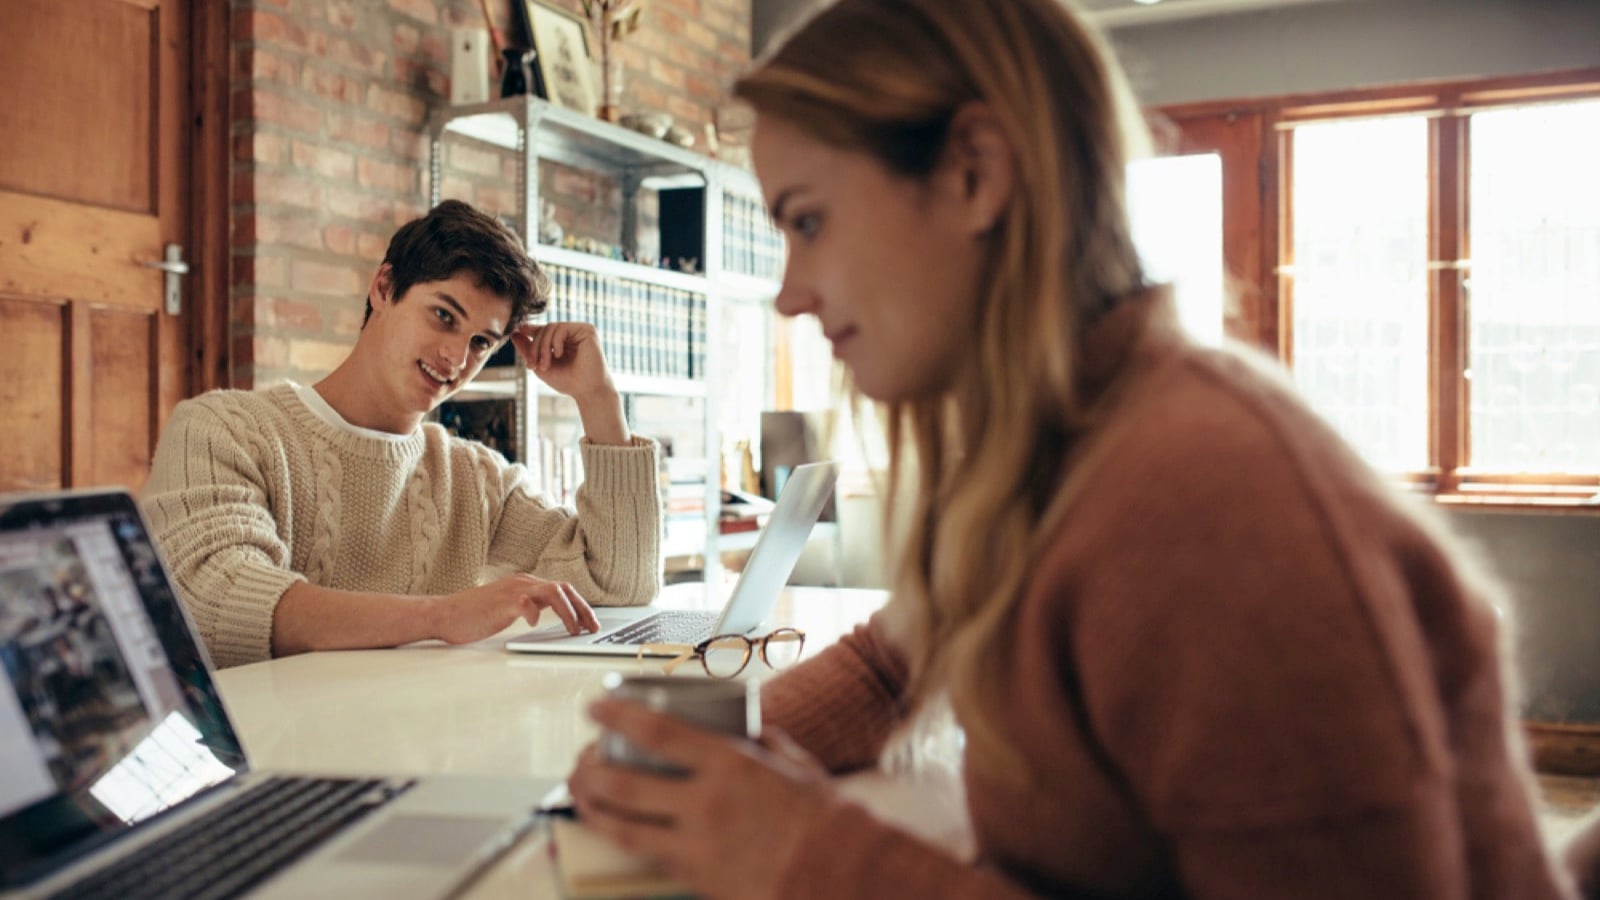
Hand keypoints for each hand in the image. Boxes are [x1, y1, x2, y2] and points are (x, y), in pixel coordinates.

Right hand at [428, 573, 598, 644]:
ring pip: (552, 592)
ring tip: (574, 630)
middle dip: (582, 609)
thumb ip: (528, 607)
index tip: (591, 623)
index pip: (562, 590)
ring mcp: (513, 591)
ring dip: (568, 612)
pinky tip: (536, 623)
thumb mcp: (509, 608)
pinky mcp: (501, 603)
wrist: (444, 614)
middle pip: (564, 589)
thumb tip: (548, 616)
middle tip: (592, 628)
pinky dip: (535, 612)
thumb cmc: (474, 615)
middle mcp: (523, 583)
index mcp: (526, 584)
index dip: (580, 606)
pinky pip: (526, 602)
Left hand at [513, 321, 615, 399]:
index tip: (517, 332)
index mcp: (563, 341)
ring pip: (551, 327)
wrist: (586, 391)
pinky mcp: (587, 330)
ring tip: (545, 365)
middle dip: (535, 346)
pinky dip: (555, 342)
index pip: (544, 330)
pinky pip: (562, 328)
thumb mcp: (541, 365)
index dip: (530, 330)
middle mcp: (572, 334)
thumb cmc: (567, 381)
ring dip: (543, 347)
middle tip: (531, 365)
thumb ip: (528, 350)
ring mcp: (580, 331)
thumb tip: (514, 333)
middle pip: (545, 328)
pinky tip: (558, 354)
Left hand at [567, 697, 834, 898]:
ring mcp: (696, 845)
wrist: (835, 870)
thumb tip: (734, 723)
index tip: (595, 707)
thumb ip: (753, 739)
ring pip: (623, 827)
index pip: (656, 732)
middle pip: (623, 784)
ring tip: (581, 794)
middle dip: (588, 769)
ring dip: (592, 808)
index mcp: (728, 764)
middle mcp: (705, 804)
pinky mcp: (694, 877)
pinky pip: (649, 856)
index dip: (616, 716)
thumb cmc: (817, 813)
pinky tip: (615, 829)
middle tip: (580, 759)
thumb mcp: (787, 759)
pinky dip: (626, 839)